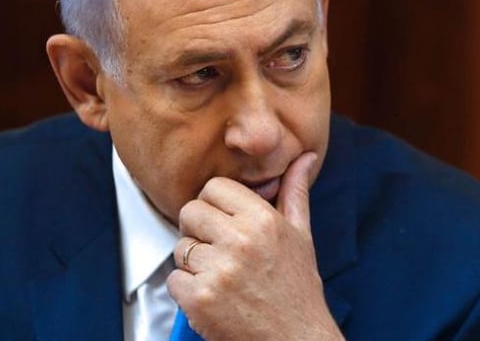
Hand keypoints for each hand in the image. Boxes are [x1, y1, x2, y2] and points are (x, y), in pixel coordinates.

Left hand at [167, 152, 342, 339]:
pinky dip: (186, 290)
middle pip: (189, 212)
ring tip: (221, 277)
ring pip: (180, 248)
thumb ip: (295, 192)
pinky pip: (173, 279)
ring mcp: (218, 271)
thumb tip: (305, 156)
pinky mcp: (200, 299)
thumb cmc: (297, 290)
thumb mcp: (302, 236)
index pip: (213, 187)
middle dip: (198, 231)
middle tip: (218, 250)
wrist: (296, 340)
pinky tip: (213, 296)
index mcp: (263, 220)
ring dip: (193, 264)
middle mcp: (240, 242)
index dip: (214, 204)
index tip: (223, 222)